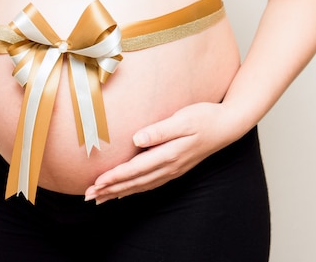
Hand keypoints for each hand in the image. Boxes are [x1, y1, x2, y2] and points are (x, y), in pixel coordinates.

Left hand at [84, 102, 238, 203]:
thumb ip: (159, 131)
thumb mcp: (182, 119)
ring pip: (141, 185)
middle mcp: (170, 166)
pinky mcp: (175, 168)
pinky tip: (125, 192)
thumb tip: (137, 139)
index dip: (114, 177)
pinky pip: (150, 183)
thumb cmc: (204, 117)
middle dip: (110, 190)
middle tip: (89, 197)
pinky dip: (135, 189)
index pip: (135, 169)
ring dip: (119, 193)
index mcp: (169, 154)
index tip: (96, 183)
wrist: (227, 125)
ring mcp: (173, 170)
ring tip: (100, 199)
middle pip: (135, 182)